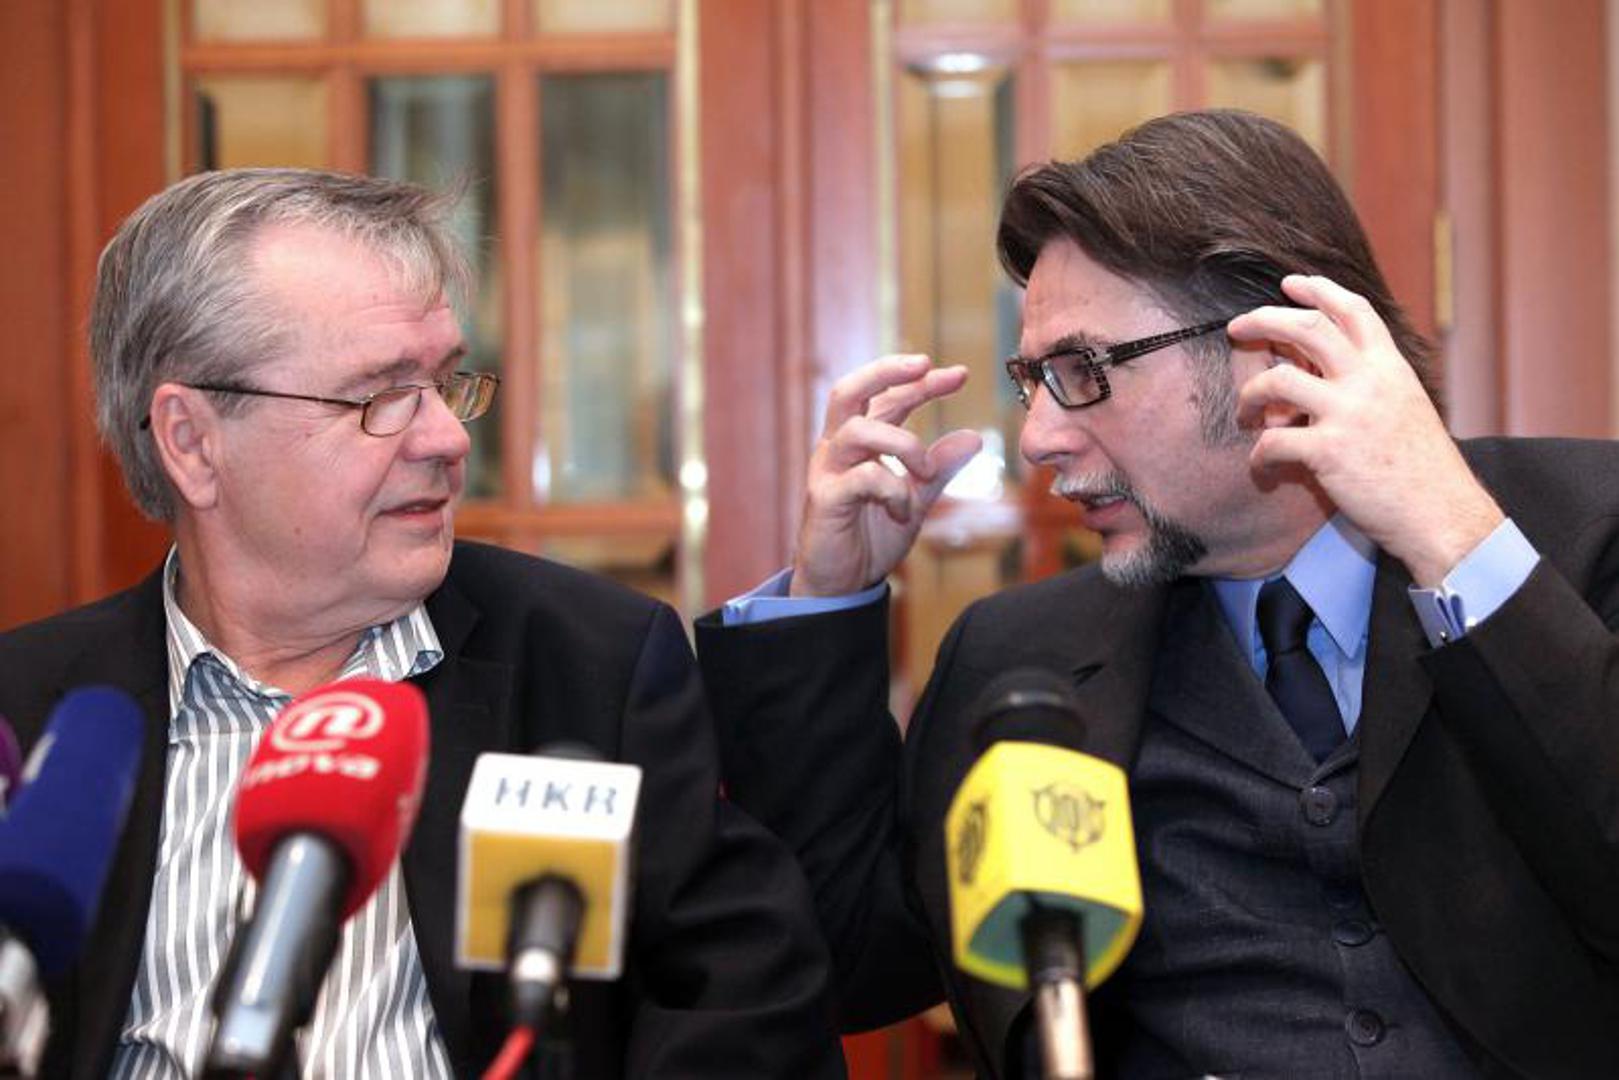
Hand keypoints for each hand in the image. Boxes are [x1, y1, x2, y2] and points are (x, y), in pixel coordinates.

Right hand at [790, 355, 982, 596]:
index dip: (920, 381)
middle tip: (925, 366)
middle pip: (849, 390)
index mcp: (859, 443)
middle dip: (887, 371)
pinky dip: (893, 487)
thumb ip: (939, 469)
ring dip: (902, 443)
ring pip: (858, 429)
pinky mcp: (824, 499)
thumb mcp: (915, 499)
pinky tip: (903, 507)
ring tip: (925, 470)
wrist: (841, 584)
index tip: (960, 374)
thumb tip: (974, 437)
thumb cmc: (870, 538)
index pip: (887, 397)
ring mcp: (827, 471)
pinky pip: (862, 477)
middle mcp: (837, 448)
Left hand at [1230, 274, 1502, 586]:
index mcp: (1390, 368)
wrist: (1441, 513)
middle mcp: (1369, 381)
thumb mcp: (1405, 406)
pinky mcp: (1328, 452)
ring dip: (1249, 394)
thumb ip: (1370, 381)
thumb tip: (1324, 369)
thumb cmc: (1420, 466)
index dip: (1319, 290)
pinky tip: (1262, 464)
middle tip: (1236, 327)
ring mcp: (1347, 414)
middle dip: (1263, 319)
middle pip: (1307, 328)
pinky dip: (1259, 454)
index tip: (1290, 283)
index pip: (1353, 310)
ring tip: (1245, 412)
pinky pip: (1272, 440)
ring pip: (1277, 380)